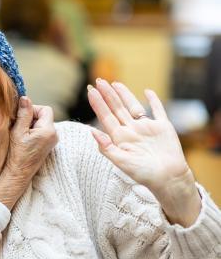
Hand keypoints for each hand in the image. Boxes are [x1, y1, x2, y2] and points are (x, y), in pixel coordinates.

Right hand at [0, 97, 57, 208]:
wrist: (18, 174)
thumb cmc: (17, 155)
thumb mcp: (18, 131)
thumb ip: (23, 114)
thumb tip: (25, 98)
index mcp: (49, 131)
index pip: (45, 109)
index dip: (32, 109)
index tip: (21, 116)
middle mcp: (54, 135)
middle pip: (44, 116)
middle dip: (31, 117)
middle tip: (19, 125)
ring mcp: (52, 141)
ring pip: (42, 124)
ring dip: (30, 125)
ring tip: (20, 134)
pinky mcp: (48, 146)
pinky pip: (42, 132)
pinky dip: (33, 132)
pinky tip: (24, 139)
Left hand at [88, 79, 200, 225]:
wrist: (168, 178)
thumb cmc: (143, 174)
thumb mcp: (121, 162)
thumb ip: (106, 147)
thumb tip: (91, 131)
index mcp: (120, 138)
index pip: (106, 117)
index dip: (98, 103)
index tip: (90, 91)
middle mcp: (131, 131)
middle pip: (116, 109)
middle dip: (107, 95)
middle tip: (98, 80)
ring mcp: (146, 128)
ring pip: (132, 107)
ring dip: (124, 95)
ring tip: (114, 83)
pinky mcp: (162, 127)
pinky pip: (157, 110)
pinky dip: (153, 101)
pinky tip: (147, 91)